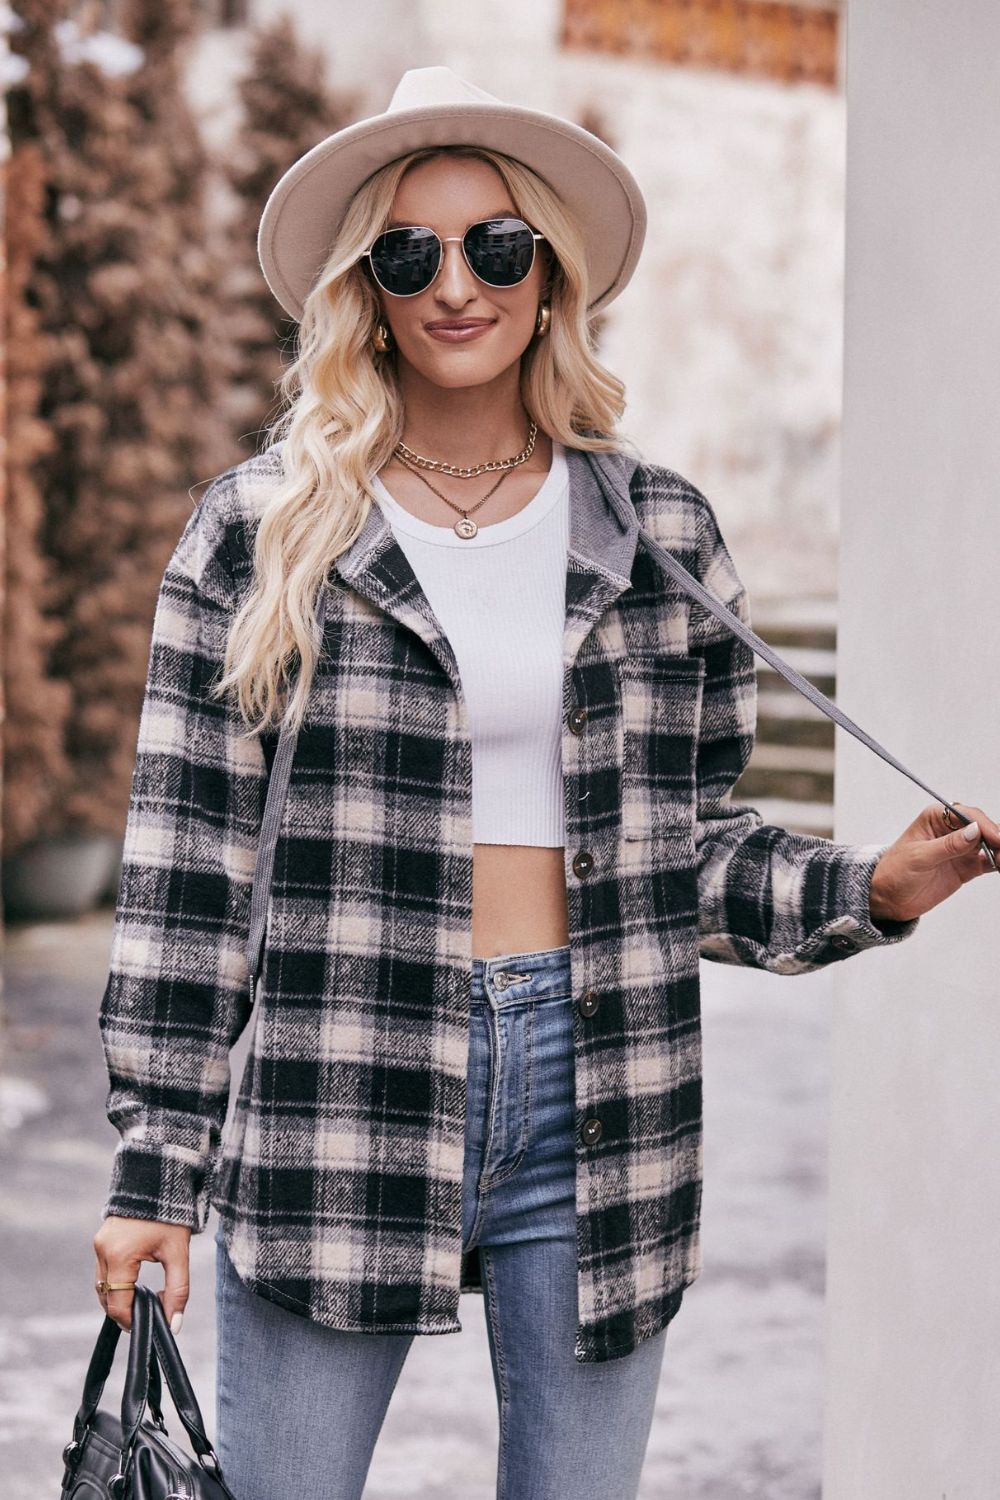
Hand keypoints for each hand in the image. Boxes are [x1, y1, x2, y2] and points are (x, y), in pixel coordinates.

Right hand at [93, 1216, 190, 1332]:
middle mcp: (103, 1251)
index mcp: (120, 1256)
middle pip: (106, 1298)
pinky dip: (115, 1283)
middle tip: (146, 1316)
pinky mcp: (101, 1240)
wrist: (158, 1180)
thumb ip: (178, 1290)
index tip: (148, 1326)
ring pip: (102, 1286)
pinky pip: (103, 1271)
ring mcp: (99, 1244)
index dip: (131, 1321)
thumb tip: (174, 1325)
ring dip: (118, 1297)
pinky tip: (133, 1284)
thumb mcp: (178, 1253)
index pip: (117, 1304)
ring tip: (142, 1301)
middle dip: (124, 1311)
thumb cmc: (170, 1216)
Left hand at [869, 802, 999, 922]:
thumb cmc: (895, 871)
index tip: (996, 838)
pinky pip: (989, 861)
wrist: (889, 897)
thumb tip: (975, 830)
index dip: (984, 825)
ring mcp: (961, 848)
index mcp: (935, 818)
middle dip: (997, 837)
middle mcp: (951, 830)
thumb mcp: (919, 857)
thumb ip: (948, 845)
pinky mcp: (966, 866)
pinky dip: (999, 862)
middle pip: (983, 827)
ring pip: (989, 843)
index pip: (967, 815)